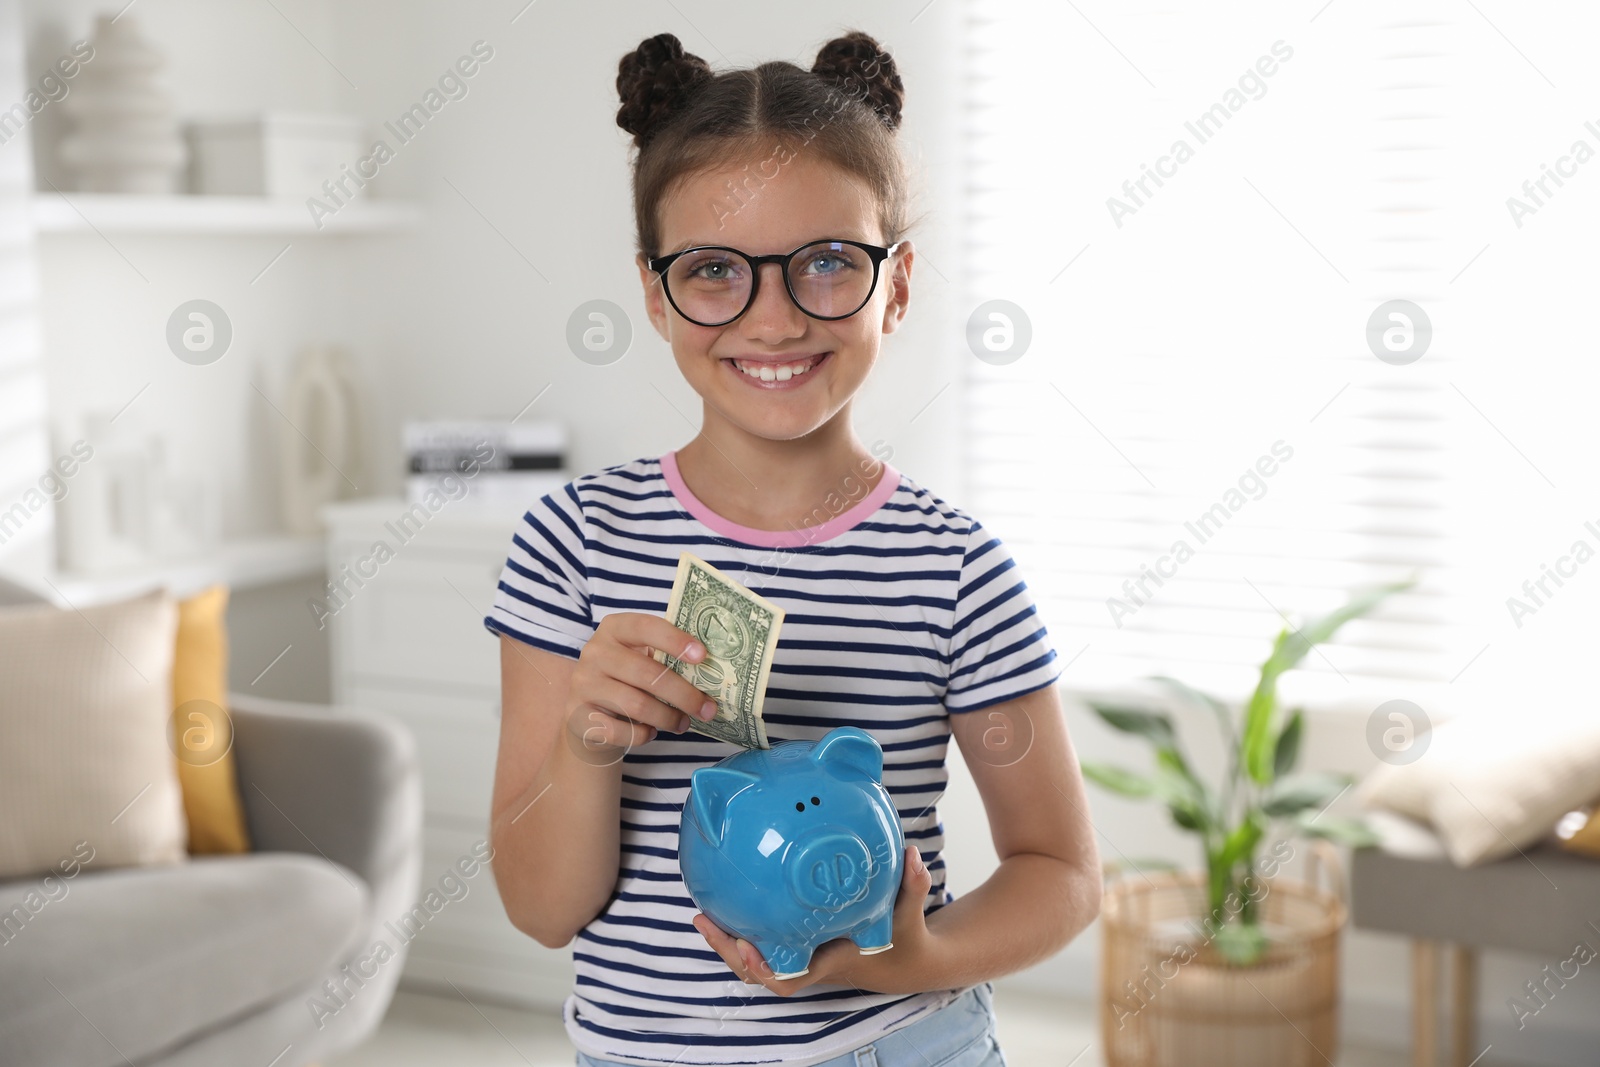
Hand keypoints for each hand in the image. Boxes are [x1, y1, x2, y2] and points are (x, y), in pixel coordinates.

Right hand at [566, 613, 718, 749]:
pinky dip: (644, 735)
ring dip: (669, 717)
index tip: (703, 656)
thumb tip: (713, 671)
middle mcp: (595, 652)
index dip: (675, 640)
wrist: (587, 715)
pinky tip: (652, 732)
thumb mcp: (641, 659)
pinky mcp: (578, 716)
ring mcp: (583, 684)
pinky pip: (623, 731)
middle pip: (647, 673)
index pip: (646, 627)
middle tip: (708, 709)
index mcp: (615, 628)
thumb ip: (666, 657)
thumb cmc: (628, 681)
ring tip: (684, 723)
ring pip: (637, 705)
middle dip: (684, 694)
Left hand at [692, 844, 936, 996]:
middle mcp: (810, 961)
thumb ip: (913, 885)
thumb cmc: (904, 935)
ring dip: (727, 940)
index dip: (765, 967)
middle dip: (729, 951)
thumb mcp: (910, 912)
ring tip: (701, 912)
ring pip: (755, 959)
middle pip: (759, 970)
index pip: (792, 977)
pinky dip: (743, 925)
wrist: (904, 959)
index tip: (745, 946)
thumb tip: (912, 854)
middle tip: (705, 920)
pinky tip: (727, 896)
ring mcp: (802, 955)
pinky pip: (764, 939)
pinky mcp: (798, 944)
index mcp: (830, 960)